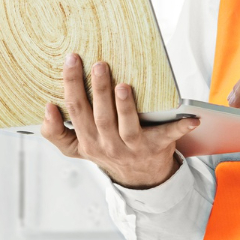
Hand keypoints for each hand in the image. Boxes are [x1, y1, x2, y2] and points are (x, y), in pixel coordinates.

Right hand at [40, 53, 198, 188]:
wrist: (139, 178)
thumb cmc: (106, 151)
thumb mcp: (77, 147)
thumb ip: (56, 132)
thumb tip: (47, 109)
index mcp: (87, 140)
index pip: (76, 110)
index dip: (71, 85)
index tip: (71, 60)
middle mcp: (108, 145)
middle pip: (100, 116)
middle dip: (98, 90)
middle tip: (98, 64)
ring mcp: (132, 148)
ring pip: (126, 126)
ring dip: (125, 106)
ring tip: (124, 86)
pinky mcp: (156, 148)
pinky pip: (168, 136)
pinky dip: (181, 127)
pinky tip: (192, 118)